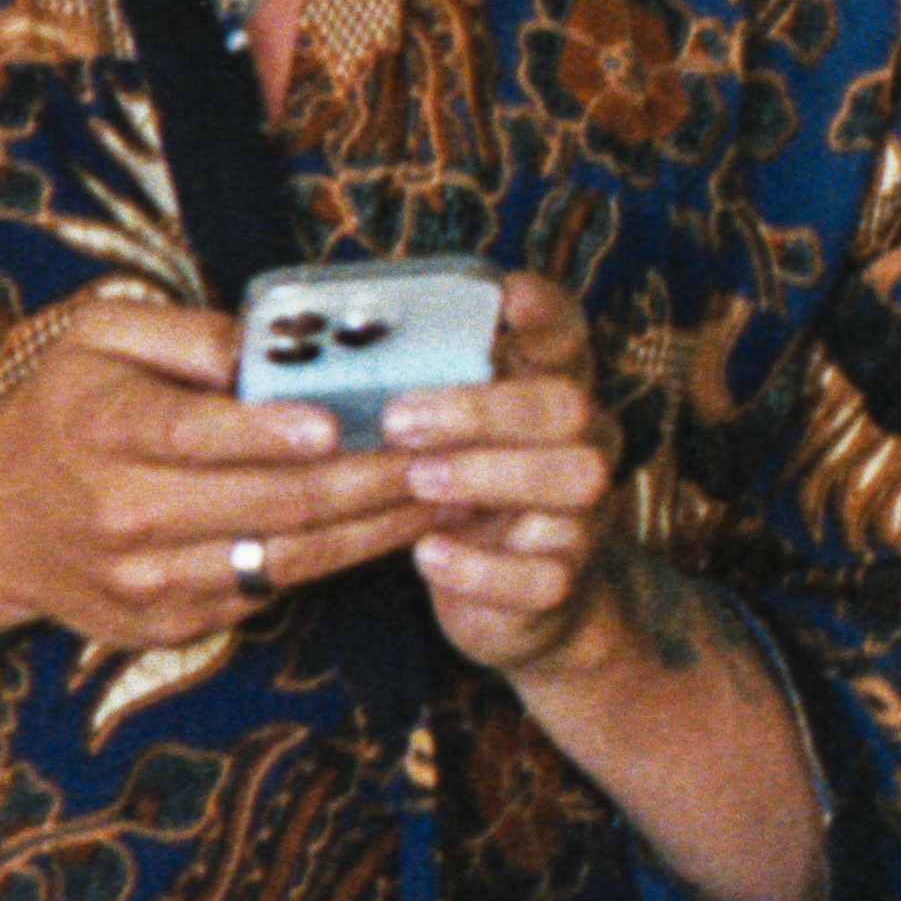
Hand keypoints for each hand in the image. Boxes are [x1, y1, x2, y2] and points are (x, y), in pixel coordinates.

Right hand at [0, 294, 416, 651]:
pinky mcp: (173, 621)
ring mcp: (151, 578)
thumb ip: (182, 331)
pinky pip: (270, 593)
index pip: (198, 433)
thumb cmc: (59, 411)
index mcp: (105, 430)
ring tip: (449, 496)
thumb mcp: (95, 338)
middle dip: (370, 480)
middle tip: (448, 455)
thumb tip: (266, 345)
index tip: (337, 423)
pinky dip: (336, 563)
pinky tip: (393, 533)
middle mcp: (127, 512)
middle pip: (269, 502)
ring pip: (286, 557)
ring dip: (376, 530)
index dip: (271, 431)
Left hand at [382, 276, 823, 900]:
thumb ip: (412, 392)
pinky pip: (543, 573)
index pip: (567, 332)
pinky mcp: (563, 582)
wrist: (520, 604)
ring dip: (488, 476)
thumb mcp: (442, 439)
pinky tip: (428, 553)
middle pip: (569, 405)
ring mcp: (583, 516)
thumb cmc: (457, 498)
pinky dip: (478, 565)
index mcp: (550, 393)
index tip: (500, 295)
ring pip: (576, 481)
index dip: (541, 310)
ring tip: (419, 481)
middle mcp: (584, 446)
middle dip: (483, 408)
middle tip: (401, 421)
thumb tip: (317, 351)